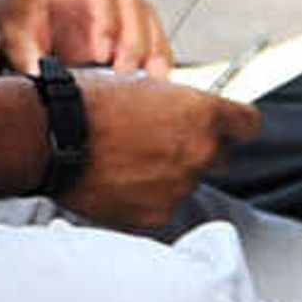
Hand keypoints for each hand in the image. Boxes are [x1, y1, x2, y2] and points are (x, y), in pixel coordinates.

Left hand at [0, 0, 170, 73]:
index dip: (106, 22)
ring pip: (148, 19)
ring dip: (154, 48)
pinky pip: (153, 38)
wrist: (22, 17)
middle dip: (134, 40)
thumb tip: (41, 85)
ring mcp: (117, 8)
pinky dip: (159, 58)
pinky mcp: (127, 29)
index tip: (101, 54)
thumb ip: (27, 58)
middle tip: (125, 73)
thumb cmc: (19, 23)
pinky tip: (159, 83)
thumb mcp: (15, 39)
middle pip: (132, 4)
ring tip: (154, 80)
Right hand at [65, 71, 259, 231]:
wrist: (53, 136)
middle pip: (222, 157)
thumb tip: (188, 114)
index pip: (249, 125)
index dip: (235, 124)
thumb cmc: (91, 103)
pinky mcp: (155, 215)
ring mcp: (179, 188)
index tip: (227, 126)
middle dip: (201, 150)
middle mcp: (199, 153)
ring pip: (187, 183)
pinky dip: (147, 197)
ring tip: (130, 161)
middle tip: (165, 142)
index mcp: (202, 115)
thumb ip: (179, 106)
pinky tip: (121, 181)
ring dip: (169, 175)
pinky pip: (162, 205)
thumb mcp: (144, 86)